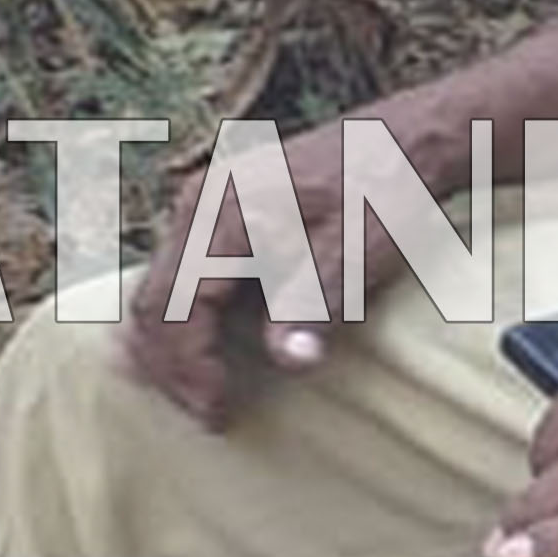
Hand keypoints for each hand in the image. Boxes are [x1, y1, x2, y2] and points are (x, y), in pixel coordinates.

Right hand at [119, 124, 372, 422]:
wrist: (406, 141)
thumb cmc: (385, 192)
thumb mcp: (357, 252)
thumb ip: (315, 303)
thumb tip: (290, 359)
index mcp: (222, 213)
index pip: (175, 309)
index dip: (190, 369)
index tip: (219, 414)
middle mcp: (199, 206)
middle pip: (151, 304)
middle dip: (171, 369)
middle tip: (210, 416)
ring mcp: (204, 206)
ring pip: (157, 292)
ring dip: (172, 349)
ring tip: (205, 394)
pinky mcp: (219, 215)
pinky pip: (178, 277)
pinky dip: (182, 323)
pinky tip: (204, 355)